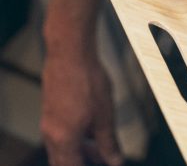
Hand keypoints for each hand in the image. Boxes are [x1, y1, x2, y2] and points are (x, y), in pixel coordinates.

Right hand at [40, 49, 123, 165]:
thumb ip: (108, 142)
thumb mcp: (104, 115)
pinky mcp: (51, 110)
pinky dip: (75, 135)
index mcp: (64, 141)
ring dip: (80, 149)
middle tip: (102, 158)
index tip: (104, 164)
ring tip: (100, 145)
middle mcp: (51, 135)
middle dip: (83, 161)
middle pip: (64, 161)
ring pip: (62, 147)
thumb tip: (114, 160)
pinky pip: (60, 132)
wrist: (70, 54)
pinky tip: (91, 126)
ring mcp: (49, 122)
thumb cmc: (87, 80)